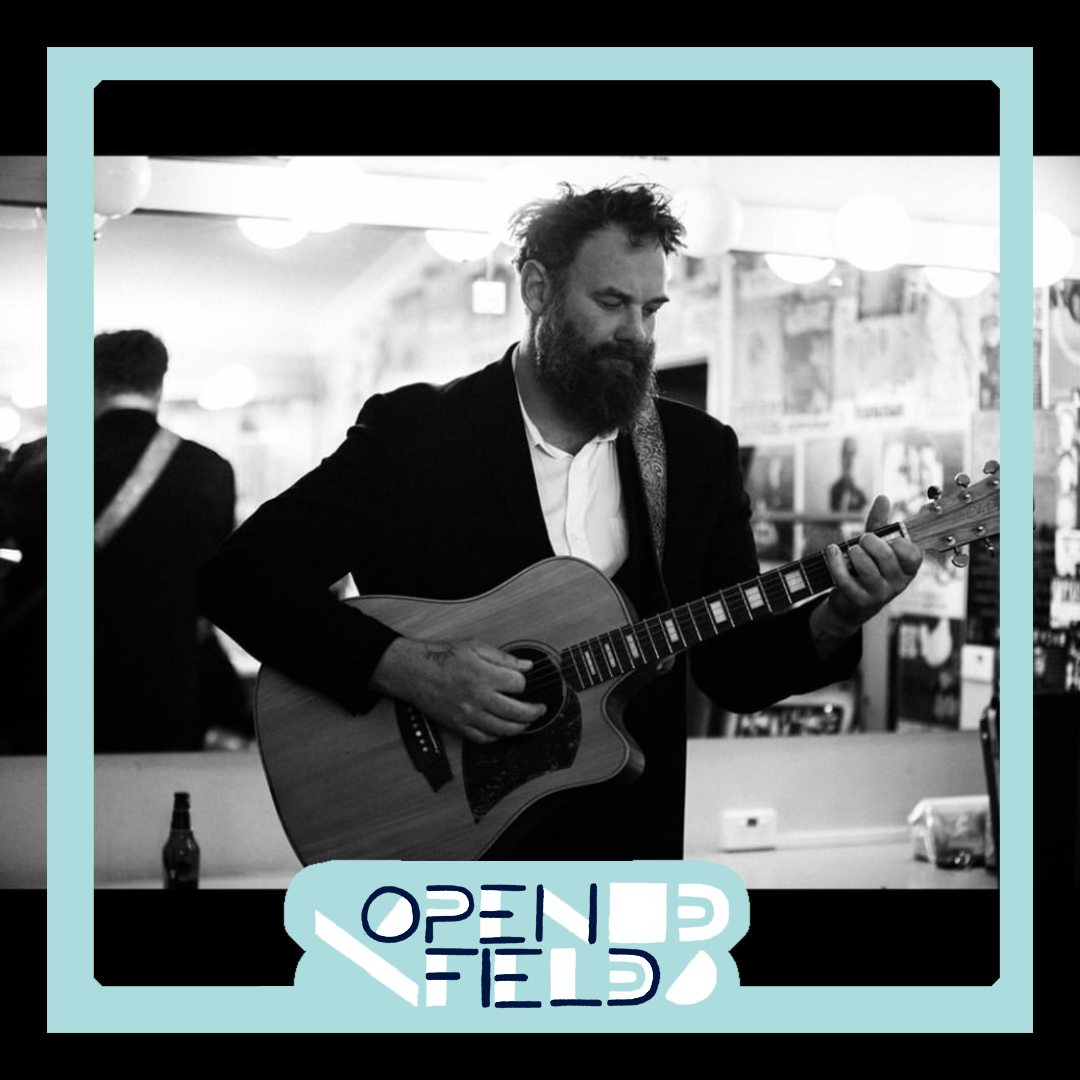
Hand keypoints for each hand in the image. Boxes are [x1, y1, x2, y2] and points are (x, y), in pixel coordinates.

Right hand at [370, 637, 545, 744]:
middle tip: (541, 709)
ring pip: (503, 729)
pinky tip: (502, 730)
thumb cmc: (441, 656)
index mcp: (483, 675)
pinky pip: (483, 738)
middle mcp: (478, 698)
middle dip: (534, 712)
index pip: (518, 684)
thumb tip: (526, 665)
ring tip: (527, 722)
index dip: (524, 682)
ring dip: (520, 727)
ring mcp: (468, 715)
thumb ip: (502, 657)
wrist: (412, 672)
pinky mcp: (458, 726)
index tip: (521, 680)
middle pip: (517, 712)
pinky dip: (497, 737)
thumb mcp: (473, 646)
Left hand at [811, 495, 922, 656]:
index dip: (899, 542)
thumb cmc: (868, 569)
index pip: (913, 554)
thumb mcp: (877, 547)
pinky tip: (832, 551)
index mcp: (907, 568)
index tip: (889, 539)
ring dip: (854, 553)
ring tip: (851, 550)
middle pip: (886, 557)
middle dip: (870, 542)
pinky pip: (845, 580)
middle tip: (863, 540)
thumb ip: (880, 524)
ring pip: (867, 568)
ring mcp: (878, 594)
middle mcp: (897, 583)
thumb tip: (883, 497)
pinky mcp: (858, 600)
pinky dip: (836, 562)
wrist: (853, 602)